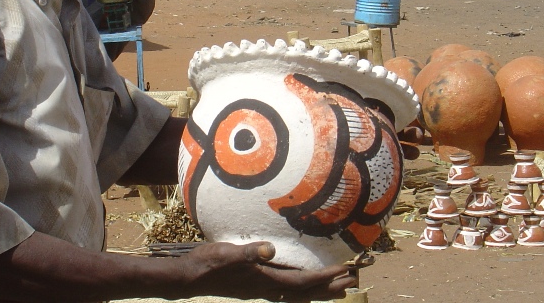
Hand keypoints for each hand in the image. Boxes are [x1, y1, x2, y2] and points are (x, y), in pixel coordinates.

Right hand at [175, 241, 355, 300]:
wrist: (190, 278)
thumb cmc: (208, 264)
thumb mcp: (228, 253)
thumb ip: (249, 252)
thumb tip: (271, 250)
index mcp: (265, 281)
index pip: (302, 281)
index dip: (325, 277)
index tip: (344, 271)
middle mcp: (267, 289)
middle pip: (306, 292)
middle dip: (330, 288)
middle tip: (353, 282)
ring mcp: (262, 290)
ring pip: (298, 293)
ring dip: (320, 290)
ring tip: (339, 288)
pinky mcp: (256, 286)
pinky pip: (287, 290)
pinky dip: (302, 288)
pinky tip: (303, 286)